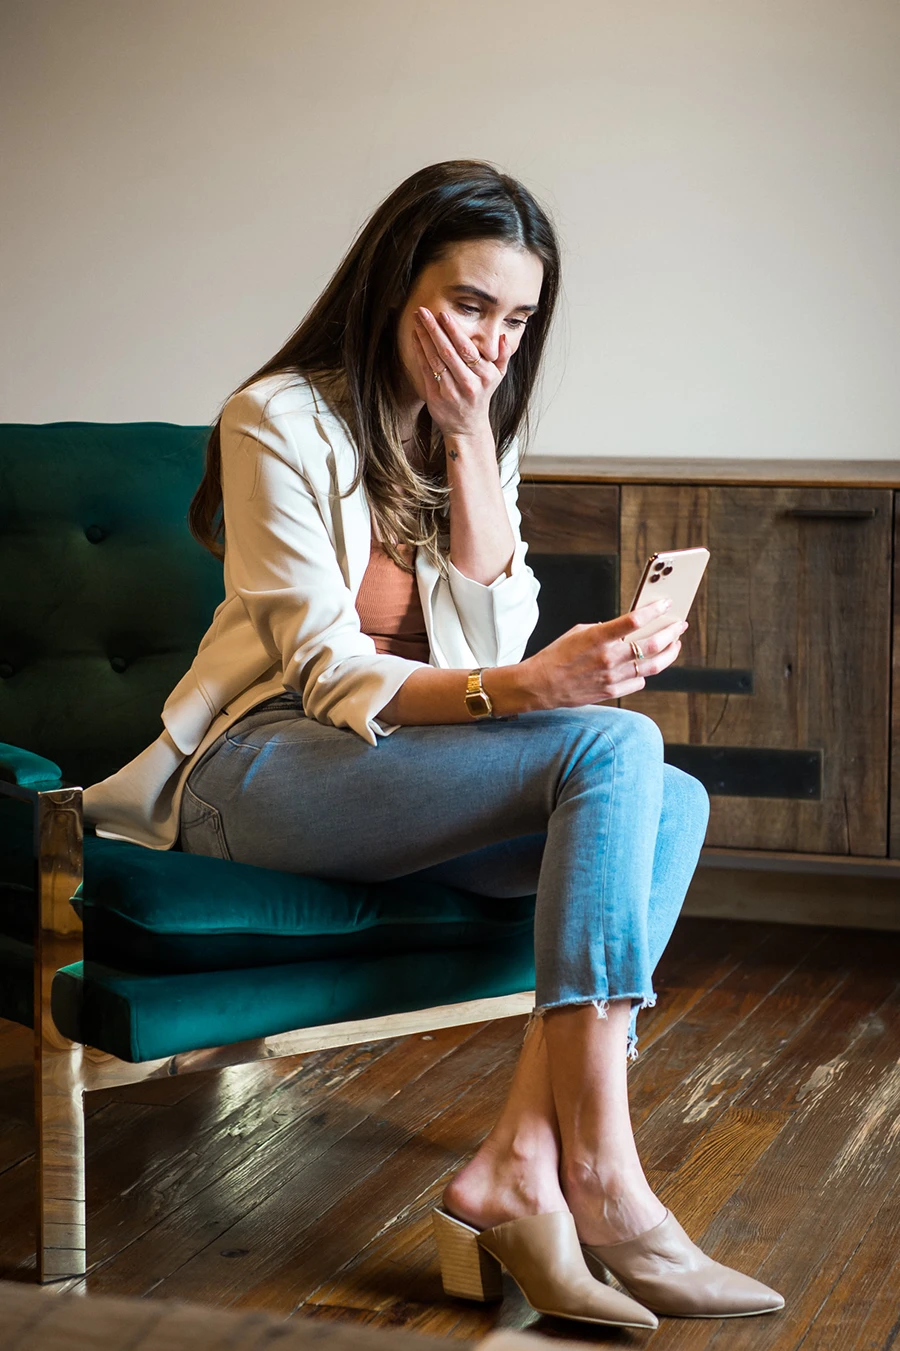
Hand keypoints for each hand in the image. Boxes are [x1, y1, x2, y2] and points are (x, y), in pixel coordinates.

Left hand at [412, 307, 510, 437]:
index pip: (467, 349)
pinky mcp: (436, 398)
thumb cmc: (481, 395)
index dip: (454, 332)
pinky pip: (426, 371)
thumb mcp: (498, 377)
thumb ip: (503, 356)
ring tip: (417, 320)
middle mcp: (468, 384)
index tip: (443, 315)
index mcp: (484, 375)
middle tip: (423, 311)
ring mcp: (451, 392)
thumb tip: (503, 336)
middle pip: (448, 352)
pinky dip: (420, 352)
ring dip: (424, 338)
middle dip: (434, 330)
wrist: (467, 426)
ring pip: (435, 360)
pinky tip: (416, 338)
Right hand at [521, 598, 688, 709]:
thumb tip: (630, 627)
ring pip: (653, 666)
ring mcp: (612, 677)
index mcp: (598, 637)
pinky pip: (640, 681)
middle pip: (652, 644)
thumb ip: (606, 629)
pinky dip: (647, 672)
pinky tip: (649, 664)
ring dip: (669, 654)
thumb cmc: (558, 655)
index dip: (655, 610)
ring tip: (675, 645)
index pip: (634, 620)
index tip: (666, 603)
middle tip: (679, 625)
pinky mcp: (612, 692)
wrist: (541, 685)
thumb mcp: (579, 632)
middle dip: (671, 632)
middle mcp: (608, 658)